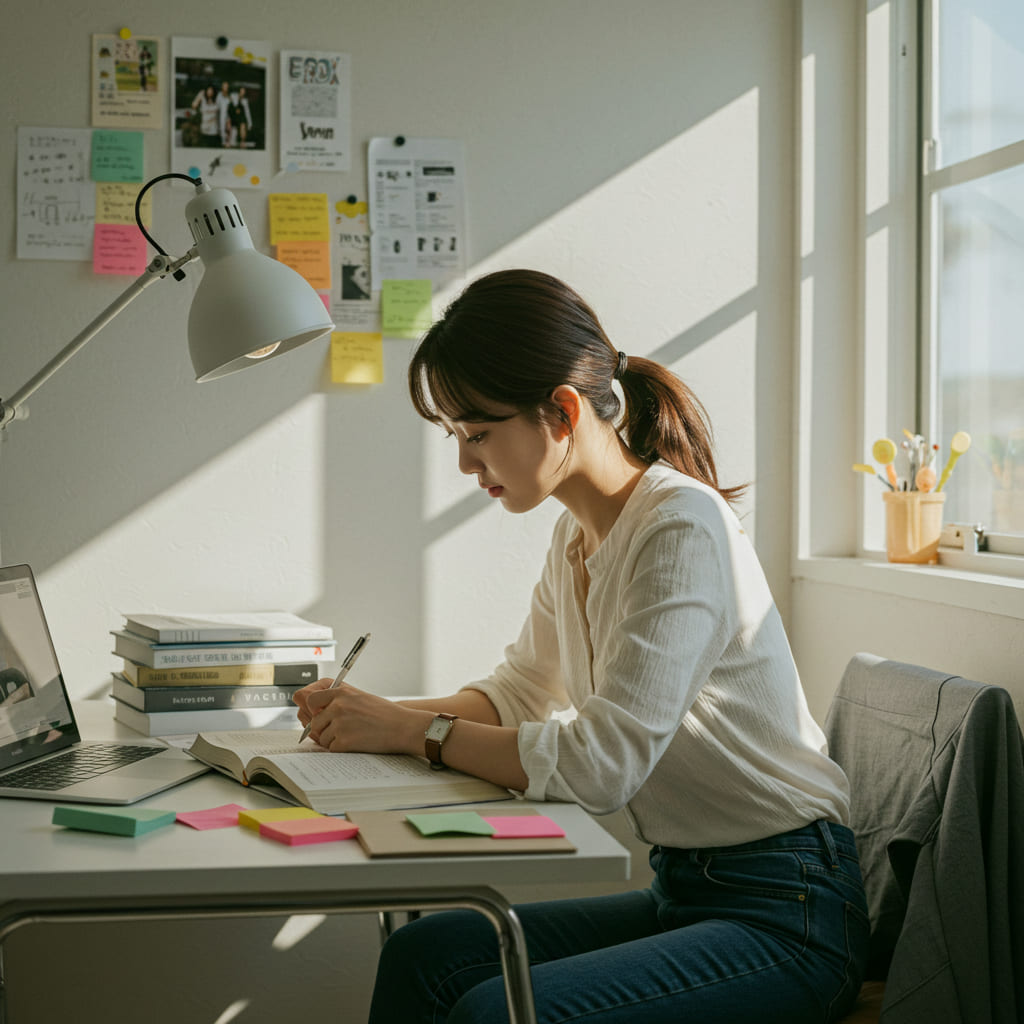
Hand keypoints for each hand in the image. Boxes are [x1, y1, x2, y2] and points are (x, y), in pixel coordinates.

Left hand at [296, 679, 429, 754]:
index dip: (312, 710)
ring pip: (321, 737)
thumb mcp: (359, 697)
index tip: (317, 715)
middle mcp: (338, 705)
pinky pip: (331, 748)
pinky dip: (340, 749)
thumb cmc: (384, 713)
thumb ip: (337, 699)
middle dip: (322, 729)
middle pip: (313, 722)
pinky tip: (355, 743)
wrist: (402, 726)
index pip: (311, 699)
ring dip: (332, 740)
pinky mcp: (343, 740)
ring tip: (352, 736)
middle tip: (338, 731)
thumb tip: (314, 711)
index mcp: (341, 692)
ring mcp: (340, 723)